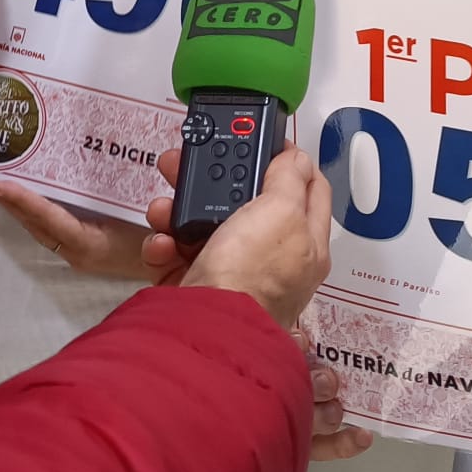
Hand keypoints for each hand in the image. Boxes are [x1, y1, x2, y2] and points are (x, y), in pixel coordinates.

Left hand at [0, 182, 157, 280]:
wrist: (175, 282)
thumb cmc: (170, 256)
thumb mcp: (166, 238)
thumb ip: (162, 231)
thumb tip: (163, 209)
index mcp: (93, 246)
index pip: (53, 220)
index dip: (27, 202)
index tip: (1, 185)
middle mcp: (79, 251)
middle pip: (36, 223)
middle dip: (8, 201)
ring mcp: (77, 251)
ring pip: (39, 225)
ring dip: (16, 205)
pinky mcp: (80, 247)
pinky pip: (49, 225)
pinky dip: (32, 208)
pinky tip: (22, 195)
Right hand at [178, 145, 328, 331]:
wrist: (203, 330)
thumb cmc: (250, 275)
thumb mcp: (280, 212)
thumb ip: (290, 178)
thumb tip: (297, 157)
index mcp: (305, 243)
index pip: (310, 191)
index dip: (291, 161)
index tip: (267, 141)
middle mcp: (271, 261)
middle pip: (247, 205)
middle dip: (215, 181)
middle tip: (189, 162)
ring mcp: (233, 275)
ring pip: (205, 227)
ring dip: (180, 211)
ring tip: (164, 208)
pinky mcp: (197, 288)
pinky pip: (177, 256)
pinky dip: (164, 246)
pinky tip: (161, 244)